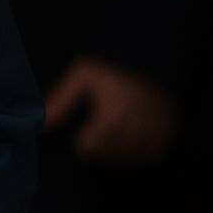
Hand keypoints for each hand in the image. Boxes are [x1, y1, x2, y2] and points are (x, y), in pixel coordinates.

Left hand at [43, 56, 177, 165]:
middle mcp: (136, 130)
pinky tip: (132, 137)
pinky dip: (140, 151)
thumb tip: (42, 125)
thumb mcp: (82, 76)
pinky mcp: (169, 132)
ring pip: (129, 159)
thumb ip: (61, 101)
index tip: (84, 130)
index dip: (82, 142)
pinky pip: (151, 156)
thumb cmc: (111, 65)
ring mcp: (155, 132)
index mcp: (112, 118)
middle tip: (99, 129)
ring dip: (118, 151)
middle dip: (99, 146)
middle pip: (108, 156)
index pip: (88, 151)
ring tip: (115, 132)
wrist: (150, 53)